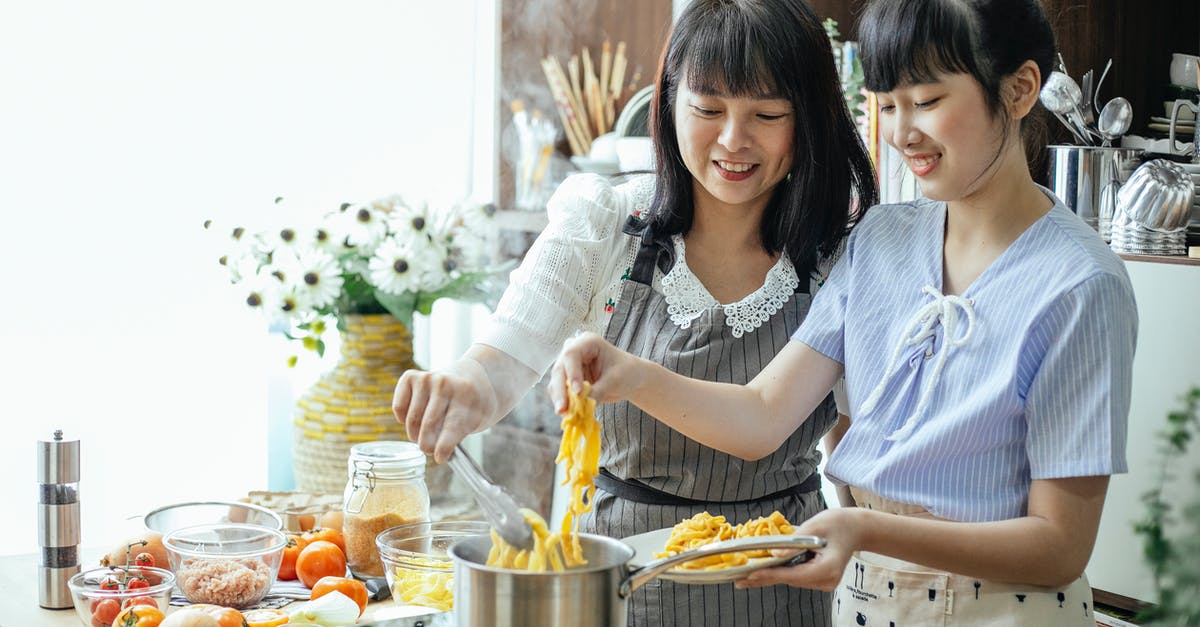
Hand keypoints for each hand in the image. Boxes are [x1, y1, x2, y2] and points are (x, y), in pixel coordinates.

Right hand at [393, 362, 493, 463]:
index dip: (443, 448)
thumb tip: (439, 454)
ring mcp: (427, 378)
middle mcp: (445, 383)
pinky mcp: (410, 376)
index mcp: (467, 395)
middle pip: (428, 426)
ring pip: (411, 419)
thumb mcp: (476, 420)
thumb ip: (457, 436)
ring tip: (425, 435)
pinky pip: (399, 407)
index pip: (452, 427)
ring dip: (415, 435)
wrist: (471, 377)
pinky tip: (416, 417)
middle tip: (430, 449)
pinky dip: (403, 419)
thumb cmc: (472, 405)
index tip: (440, 458)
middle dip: (427, 445)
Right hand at [548, 331, 640, 411]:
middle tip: (563, 409)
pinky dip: (564, 403)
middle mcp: (574, 351)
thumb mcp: (615, 380)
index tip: (578, 392)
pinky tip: (568, 414)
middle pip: (560, 369)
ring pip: (556, 382)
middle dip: (561, 390)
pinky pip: (559, 392)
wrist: (630, 378)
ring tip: (566, 415)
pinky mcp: (567, 380)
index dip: (572, 373)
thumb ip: (598, 390)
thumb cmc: (626, 372)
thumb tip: (582, 403)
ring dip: (559, 399)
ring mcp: (568, 365)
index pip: (571, 354)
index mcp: (587, 342)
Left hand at [735, 508, 862, 591]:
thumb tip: (773, 553)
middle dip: (764, 578)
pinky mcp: (821, 579)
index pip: (793, 574)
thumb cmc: (838, 523)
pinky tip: (763, 572)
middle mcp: (826, 580)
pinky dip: (780, 573)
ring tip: (746, 577)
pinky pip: (796, 576)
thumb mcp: (814, 527)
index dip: (770, 574)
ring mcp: (825, 582)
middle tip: (738, 580)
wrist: (856, 528)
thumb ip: (794, 541)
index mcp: (828, 569)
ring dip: (770, 576)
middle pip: (790, 580)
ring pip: (792, 580)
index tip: (750, 575)